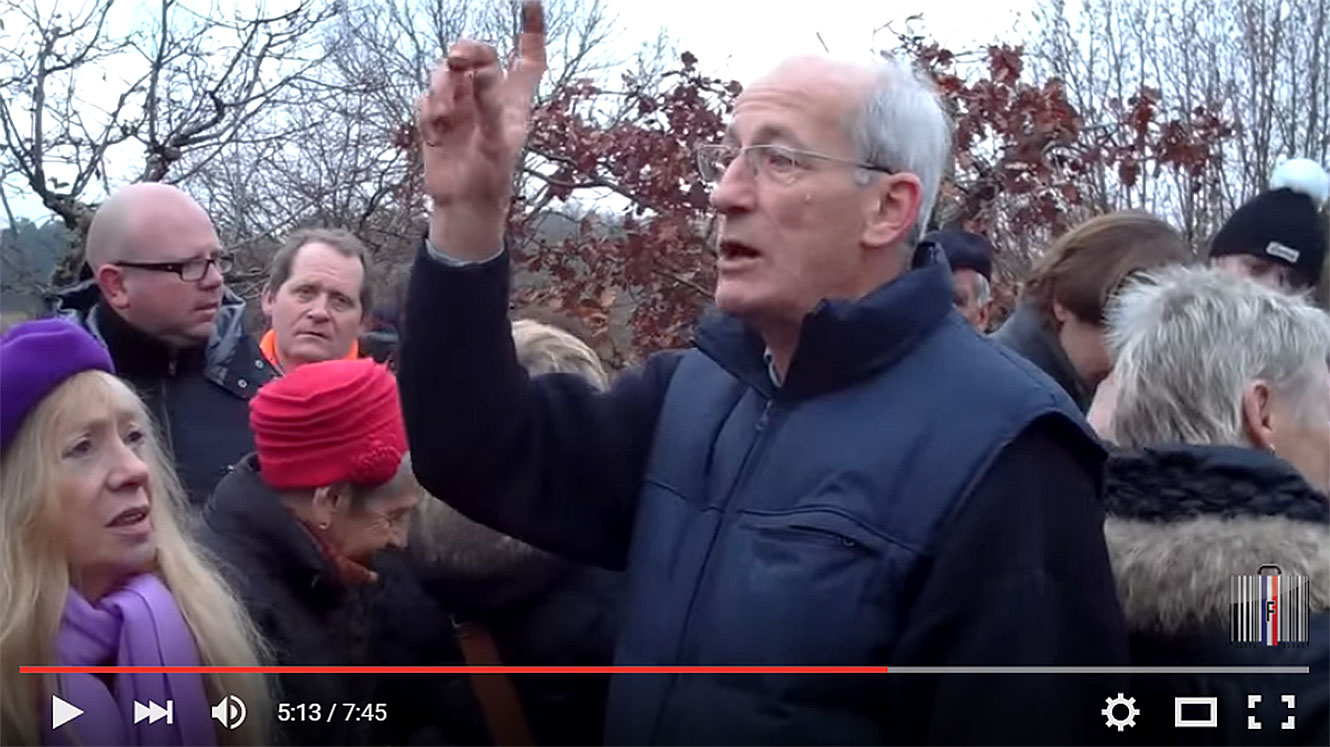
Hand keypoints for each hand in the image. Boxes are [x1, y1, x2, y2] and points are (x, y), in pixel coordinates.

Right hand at [418, 1, 545, 255]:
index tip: (530, 2)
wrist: (463, 206)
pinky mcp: (436, 118)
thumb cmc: (491, 179)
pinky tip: (434, 134)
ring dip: (442, 86)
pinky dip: (427, 111)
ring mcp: (461, 106)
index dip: (532, 30)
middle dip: (468, 50)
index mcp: (514, 100)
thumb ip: (489, 102)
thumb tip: (479, 68)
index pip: (529, 57)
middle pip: (478, 55)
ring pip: (446, 72)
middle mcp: (488, 97)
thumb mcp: (497, 141)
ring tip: (444, 115)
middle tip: (457, 58)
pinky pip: (425, 97)